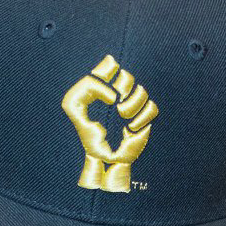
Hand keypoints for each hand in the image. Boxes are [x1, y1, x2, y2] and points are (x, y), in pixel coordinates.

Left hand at [61, 54, 157, 192]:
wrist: (101, 161)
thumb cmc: (85, 135)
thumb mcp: (73, 106)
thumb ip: (87, 87)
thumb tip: (113, 93)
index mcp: (101, 88)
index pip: (109, 65)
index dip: (109, 68)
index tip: (103, 82)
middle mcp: (117, 95)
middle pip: (127, 77)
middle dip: (122, 87)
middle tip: (115, 103)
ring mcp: (132, 107)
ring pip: (142, 92)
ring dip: (132, 104)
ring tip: (122, 116)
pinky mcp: (143, 121)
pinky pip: (152, 108)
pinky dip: (142, 117)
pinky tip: (131, 128)